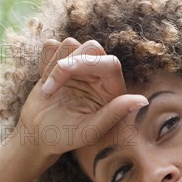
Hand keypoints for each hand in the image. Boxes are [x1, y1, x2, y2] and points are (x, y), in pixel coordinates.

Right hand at [17, 38, 147, 157]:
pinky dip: (43, 61)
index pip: (110, 63)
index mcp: (112, 91)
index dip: (87, 62)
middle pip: (92, 47)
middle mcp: (99, 76)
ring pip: (70, 44)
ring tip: (48, 91)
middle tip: (50, 88)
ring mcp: (80, 67)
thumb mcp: (90, 130)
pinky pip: (52, 45)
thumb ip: (115, 113)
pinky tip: (44, 83)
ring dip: (53, 65)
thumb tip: (143, 100)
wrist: (38, 135)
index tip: (62, 70)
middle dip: (68, 62)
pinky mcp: (60, 61)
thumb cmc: (66, 137)